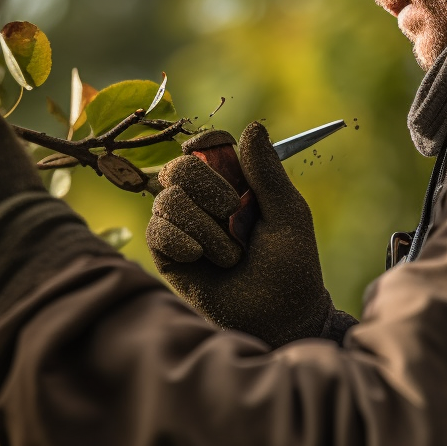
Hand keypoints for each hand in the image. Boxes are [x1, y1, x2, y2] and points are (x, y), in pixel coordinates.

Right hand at [146, 122, 338, 347]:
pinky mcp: (166, 252)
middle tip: (233, 212)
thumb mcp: (287, 215)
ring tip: (230, 256)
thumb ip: (266, 173)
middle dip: (207, 187)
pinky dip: (182, 242)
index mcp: (235, 183)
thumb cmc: (289, 268)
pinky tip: (200, 260)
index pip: (208, 146)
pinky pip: (157, 230)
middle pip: (180, 167)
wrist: (277, 318)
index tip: (210, 147)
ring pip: (168, 199)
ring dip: (204, 228)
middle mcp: (202, 199)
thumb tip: (252, 127)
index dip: (205, 143)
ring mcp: (181, 224)